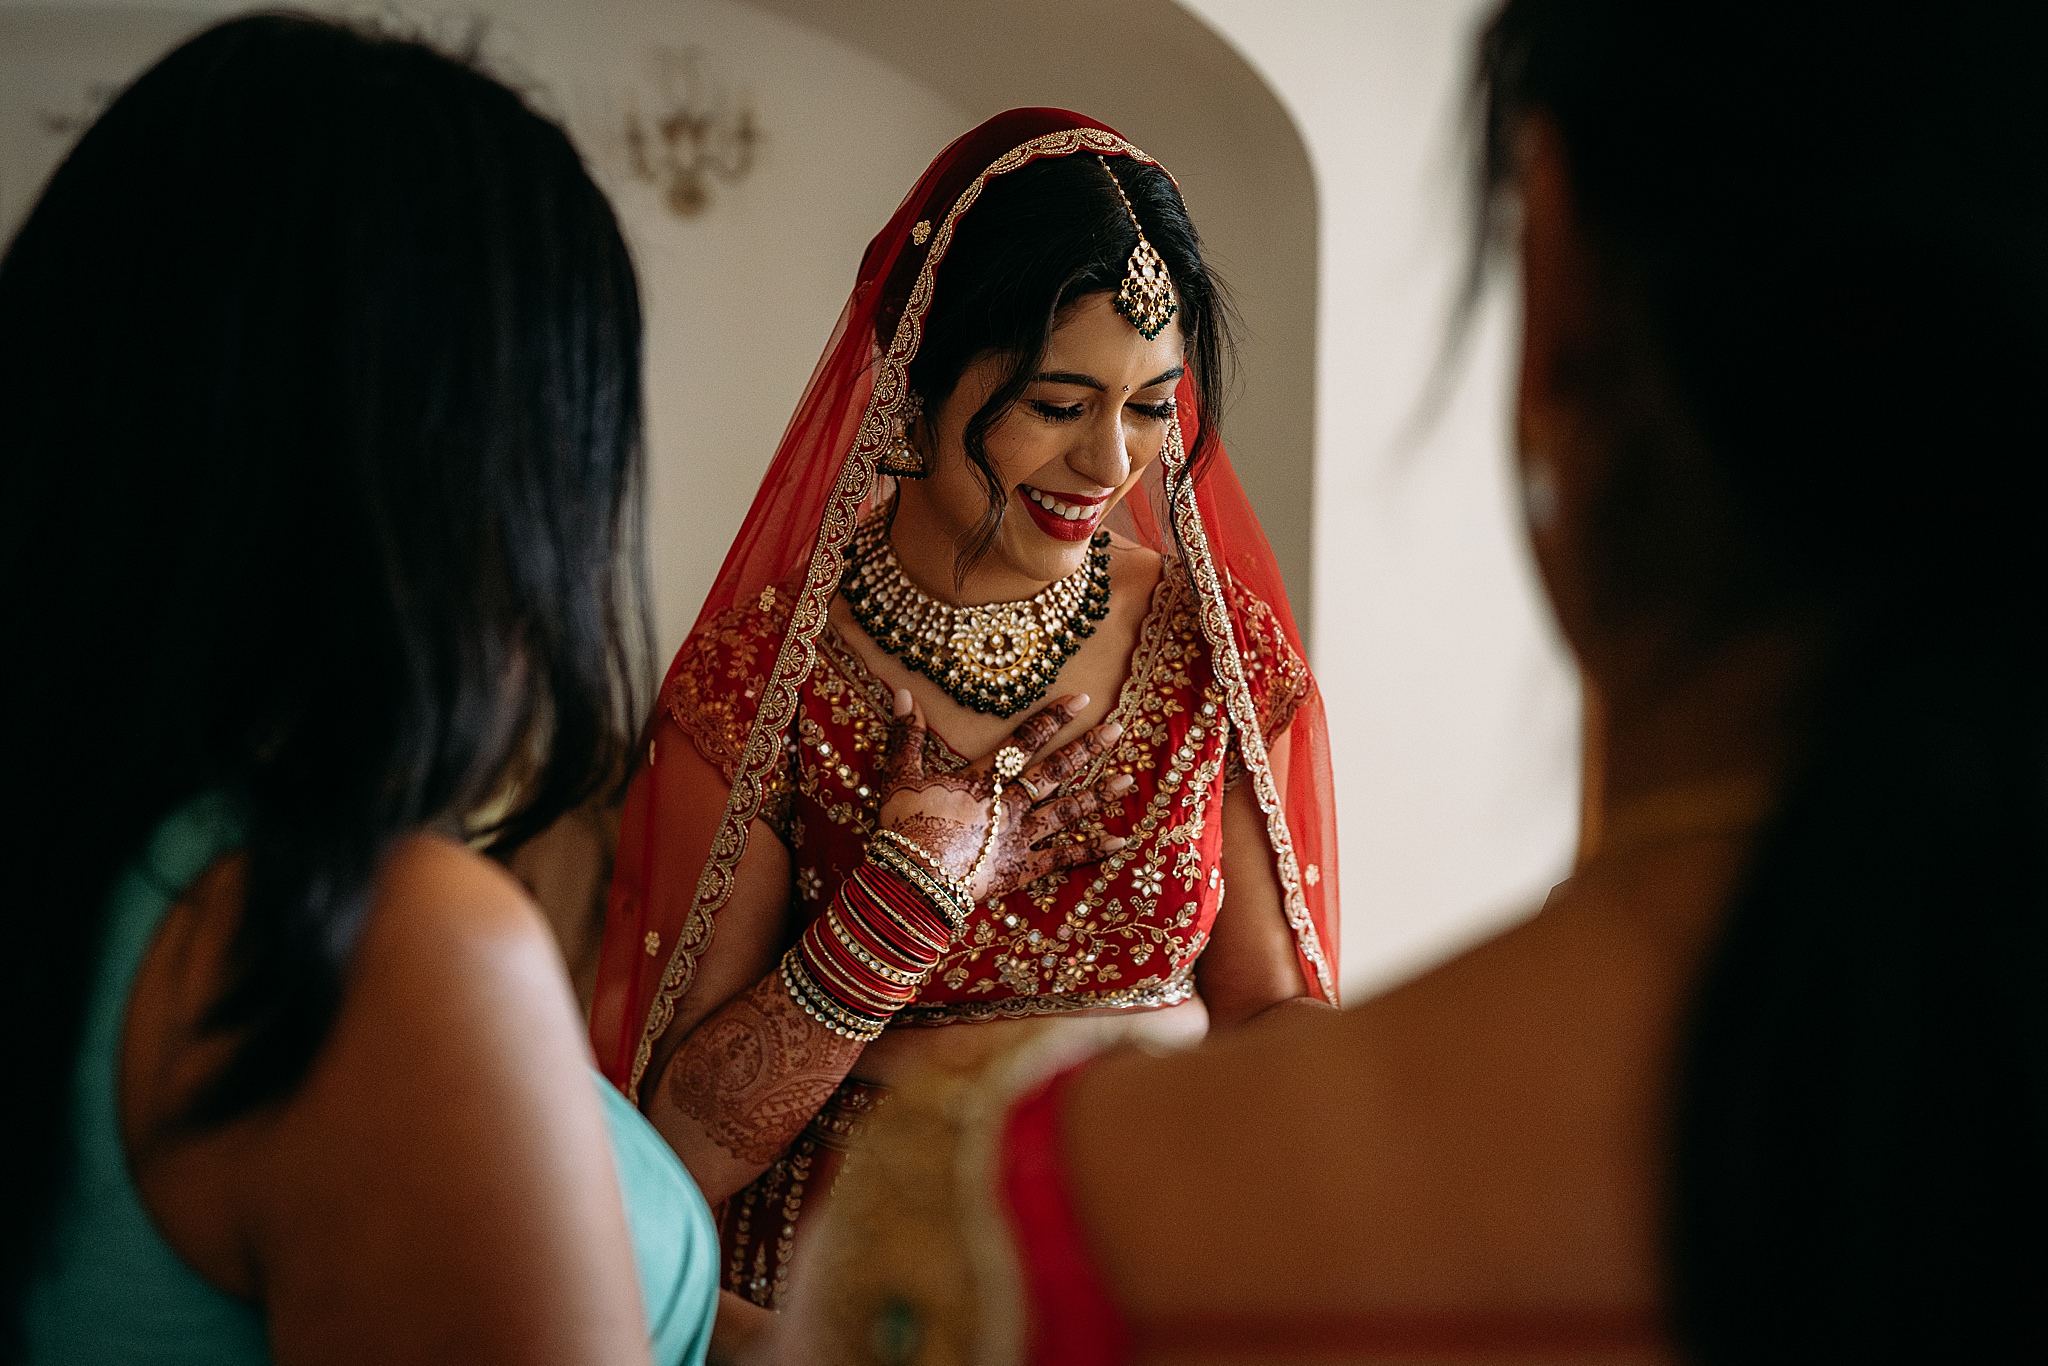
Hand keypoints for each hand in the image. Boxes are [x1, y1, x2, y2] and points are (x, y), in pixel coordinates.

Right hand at [876, 689, 1130, 903]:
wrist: (914, 881)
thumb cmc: (904, 828)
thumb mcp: (900, 776)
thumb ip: (906, 735)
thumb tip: (903, 693)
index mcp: (984, 779)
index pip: (1024, 742)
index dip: (1053, 719)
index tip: (1082, 701)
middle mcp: (1011, 803)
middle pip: (1055, 771)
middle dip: (1087, 749)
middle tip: (1116, 730)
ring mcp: (1021, 837)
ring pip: (1067, 811)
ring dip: (1098, 795)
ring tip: (1127, 780)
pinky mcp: (1023, 869)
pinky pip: (1064, 859)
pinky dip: (1091, 851)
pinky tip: (1118, 843)